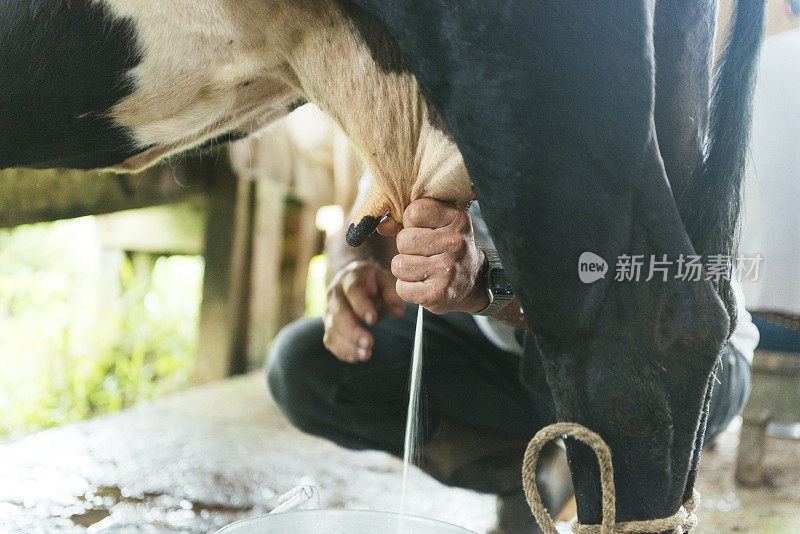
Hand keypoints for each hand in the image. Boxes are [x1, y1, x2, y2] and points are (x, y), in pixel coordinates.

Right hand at [324, 261, 404, 362]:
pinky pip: (330, 340)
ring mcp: (329, 309)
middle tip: (368, 343)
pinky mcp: (329, 325)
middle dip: (352, 330)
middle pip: (338, 312)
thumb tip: (398, 310)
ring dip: (347, 345)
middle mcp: (336, 293)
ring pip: (332, 329)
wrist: (352, 281)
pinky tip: (356, 357)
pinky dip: (342, 351)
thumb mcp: (386, 280)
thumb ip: (393, 292)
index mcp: (351, 277)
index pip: (353, 290)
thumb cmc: (372, 282)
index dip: (361, 305)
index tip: (372, 319)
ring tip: (365, 354)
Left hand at [391, 199, 489, 313]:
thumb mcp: (439, 224)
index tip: (422, 229)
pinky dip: (407, 288)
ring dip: (404, 269)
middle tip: (421, 253)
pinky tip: (422, 284)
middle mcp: (455, 243)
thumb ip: (409, 218)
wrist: (475, 282)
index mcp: (456, 219)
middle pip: (403, 240)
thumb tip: (383, 225)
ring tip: (421, 268)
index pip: (414, 212)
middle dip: (406, 247)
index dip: (410, 222)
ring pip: (399, 264)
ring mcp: (447, 269)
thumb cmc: (449, 248)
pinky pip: (402, 288)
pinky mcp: (438, 293)